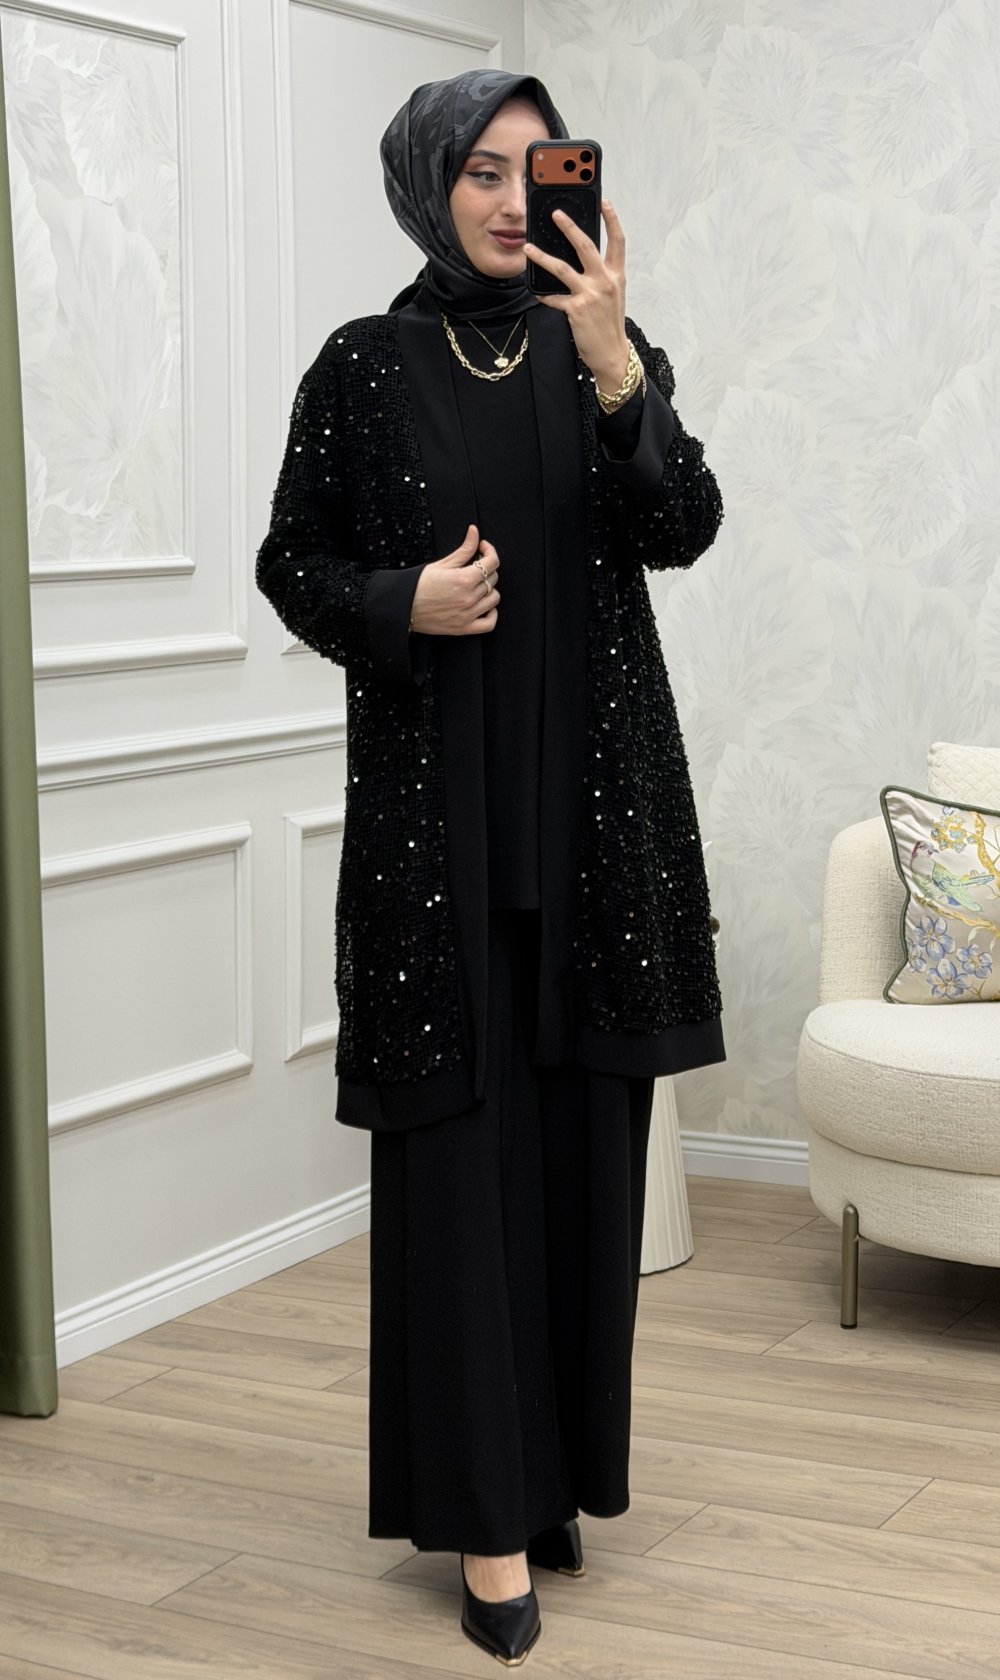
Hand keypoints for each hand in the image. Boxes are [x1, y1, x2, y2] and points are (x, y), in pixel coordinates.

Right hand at [410, 523, 499, 635]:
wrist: (404, 606)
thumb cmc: (420, 585)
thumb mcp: (442, 563)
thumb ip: (464, 549)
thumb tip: (474, 532)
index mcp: (464, 579)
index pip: (492, 562)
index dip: (490, 551)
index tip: (483, 549)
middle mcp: (469, 597)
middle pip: (493, 579)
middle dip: (486, 569)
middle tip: (475, 567)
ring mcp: (468, 614)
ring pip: (494, 598)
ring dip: (489, 589)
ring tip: (477, 586)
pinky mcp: (464, 628)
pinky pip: (489, 624)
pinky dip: (492, 615)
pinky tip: (484, 606)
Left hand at [523, 199, 629, 392]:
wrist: (612, 354)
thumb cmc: (610, 325)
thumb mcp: (613, 295)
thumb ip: (602, 275)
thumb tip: (583, 260)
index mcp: (616, 275)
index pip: (618, 241)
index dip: (612, 219)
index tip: (604, 202)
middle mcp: (605, 281)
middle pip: (586, 245)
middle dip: (569, 227)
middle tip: (556, 214)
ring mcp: (590, 294)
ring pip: (562, 268)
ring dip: (542, 257)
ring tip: (528, 248)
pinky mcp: (576, 309)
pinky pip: (554, 297)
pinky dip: (545, 295)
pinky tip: (537, 293)